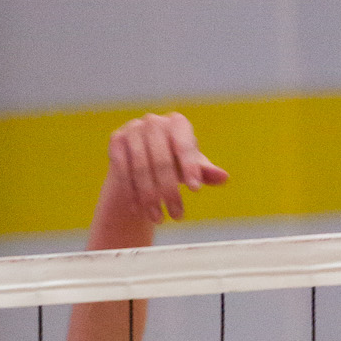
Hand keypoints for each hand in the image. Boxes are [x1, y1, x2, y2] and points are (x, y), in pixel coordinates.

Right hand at [105, 111, 227, 222]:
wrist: (140, 165)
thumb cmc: (174, 166)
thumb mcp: (191, 169)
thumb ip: (205, 172)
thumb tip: (224, 178)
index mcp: (177, 123)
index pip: (184, 146)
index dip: (190, 168)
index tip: (196, 190)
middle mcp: (154, 121)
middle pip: (162, 160)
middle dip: (169, 191)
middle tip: (178, 216)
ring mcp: (133, 129)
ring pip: (141, 167)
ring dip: (150, 197)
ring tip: (159, 219)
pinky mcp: (116, 139)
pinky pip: (122, 169)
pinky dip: (132, 192)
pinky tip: (139, 210)